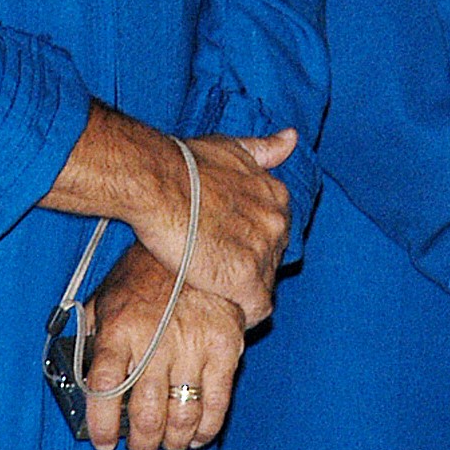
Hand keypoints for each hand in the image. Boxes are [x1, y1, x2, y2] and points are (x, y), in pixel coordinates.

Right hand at [42, 112, 294, 325]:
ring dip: (243, 290)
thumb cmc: (185, 163)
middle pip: (272, 259)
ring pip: (264, 285)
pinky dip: (243, 312)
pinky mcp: (246, 279)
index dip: (250, 242)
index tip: (226, 245)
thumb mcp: (231, 147)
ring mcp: (264, 252)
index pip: (274, 231)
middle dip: (249, 265)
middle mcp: (278, 223)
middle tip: (216, 268)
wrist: (158, 183)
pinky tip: (223, 308)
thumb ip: (263, 149)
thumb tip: (292, 138)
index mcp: (276, 196)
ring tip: (214, 290)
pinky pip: (256, 308)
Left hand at [82, 243, 246, 449]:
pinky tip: (196, 435)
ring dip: (172, 441)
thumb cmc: (145, 271)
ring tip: (167, 442)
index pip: (103, 390)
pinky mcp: (226, 347)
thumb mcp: (107, 295)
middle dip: (140, 442)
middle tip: (139, 446)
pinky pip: (217, 403)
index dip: (102, 425)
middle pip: (144, 413)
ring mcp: (193, 345)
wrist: (196, 237)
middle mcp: (154, 341)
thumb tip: (81, 375)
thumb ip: (94, 334)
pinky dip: (206, 429)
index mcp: (119, 329)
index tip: (103, 442)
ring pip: (181, 416)